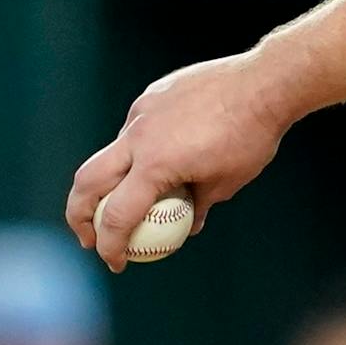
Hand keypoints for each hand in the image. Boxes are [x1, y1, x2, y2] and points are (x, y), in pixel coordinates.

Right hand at [67, 52, 292, 271]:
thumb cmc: (252, 136)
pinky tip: (167, 152)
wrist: (266, 82)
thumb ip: (199, 205)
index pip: (117, 216)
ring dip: (113, 179)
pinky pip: (136, 128)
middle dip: (79, 215)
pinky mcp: (152, 95)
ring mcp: (142, 111)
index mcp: (156, 164)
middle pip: (87, 182)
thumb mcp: (228, 182)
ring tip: (133, 196)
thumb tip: (190, 226)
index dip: (110, 246)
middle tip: (90, 237)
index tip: (115, 262)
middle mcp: (139, 136)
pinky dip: (140, 148)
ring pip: (112, 151)